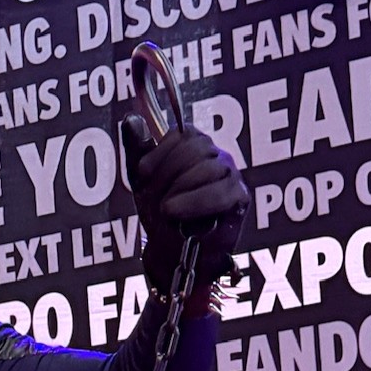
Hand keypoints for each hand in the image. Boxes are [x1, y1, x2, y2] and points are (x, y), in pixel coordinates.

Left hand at [120, 114, 248, 292]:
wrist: (172, 250)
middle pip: (196, 149)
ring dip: (181, 190)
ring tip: (167, 210)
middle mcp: (216, 155)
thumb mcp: (142, 182)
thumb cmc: (161, 213)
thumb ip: (137, 151)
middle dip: (169, 175)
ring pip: (208, 167)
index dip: (160, 153)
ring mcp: (230, 174)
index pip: (183, 134)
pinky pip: (222, 192)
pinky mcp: (239, 197)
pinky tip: (178, 212)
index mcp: (194, 147)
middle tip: (158, 199)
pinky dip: (197, 202)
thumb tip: (131, 120)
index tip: (143, 174)